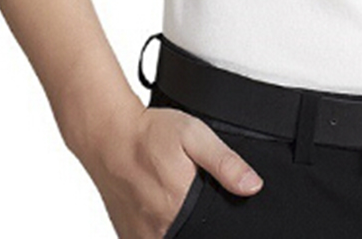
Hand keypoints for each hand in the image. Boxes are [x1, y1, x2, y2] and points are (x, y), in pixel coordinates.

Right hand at [75, 100, 264, 238]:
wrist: (108, 135)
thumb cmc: (149, 134)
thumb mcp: (194, 136)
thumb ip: (225, 163)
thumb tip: (253, 186)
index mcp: (178, 205)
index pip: (211, 233)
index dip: (220, 227)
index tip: (219, 213)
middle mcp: (158, 228)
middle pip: (194, 237)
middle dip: (203, 227)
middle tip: (197, 199)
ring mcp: (140, 236)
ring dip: (183, 229)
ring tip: (182, 204)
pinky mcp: (127, 236)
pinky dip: (163, 233)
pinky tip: (167, 213)